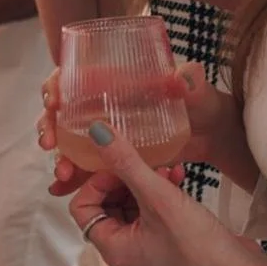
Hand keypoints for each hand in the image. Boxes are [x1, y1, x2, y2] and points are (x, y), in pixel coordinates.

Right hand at [37, 61, 241, 195]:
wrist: (216, 135)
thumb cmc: (205, 104)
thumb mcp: (198, 91)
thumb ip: (190, 81)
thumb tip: (182, 76)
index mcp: (117, 82)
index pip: (74, 77)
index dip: (56, 87)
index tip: (54, 103)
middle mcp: (105, 106)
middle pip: (63, 113)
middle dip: (50, 127)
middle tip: (50, 145)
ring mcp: (110, 133)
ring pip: (71, 143)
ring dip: (62, 158)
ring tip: (62, 176)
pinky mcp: (116, 157)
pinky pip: (87, 166)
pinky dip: (73, 178)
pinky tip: (61, 189)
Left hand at [69, 125, 263, 265]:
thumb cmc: (197, 244)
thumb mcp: (158, 197)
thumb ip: (126, 162)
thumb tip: (96, 131)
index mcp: (113, 249)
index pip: (81, 208)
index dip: (96, 182)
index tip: (120, 165)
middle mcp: (124, 254)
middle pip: (106, 206)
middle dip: (124, 179)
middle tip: (144, 164)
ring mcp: (146, 251)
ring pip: (131, 206)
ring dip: (145, 182)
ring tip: (167, 169)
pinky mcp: (167, 246)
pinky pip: (152, 213)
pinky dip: (160, 194)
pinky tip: (179, 177)